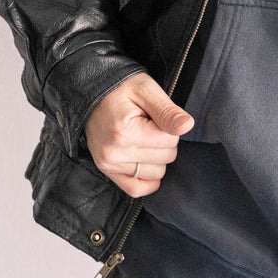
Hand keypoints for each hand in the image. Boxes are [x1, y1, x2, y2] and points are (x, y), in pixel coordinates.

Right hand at [84, 72, 193, 197]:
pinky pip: (137, 189)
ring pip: (157, 173)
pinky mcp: (107, 171)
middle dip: (165, 141)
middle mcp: (114, 153)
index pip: (171, 140)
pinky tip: (147, 161)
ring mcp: (109, 165)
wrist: (91, 94)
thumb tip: (187, 126)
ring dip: (158, 157)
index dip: (171, 126)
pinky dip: (148, 179)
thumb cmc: (121, 88)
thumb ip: (167, 110)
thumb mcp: (146, 89)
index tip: (157, 115)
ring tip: (144, 137)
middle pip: (166, 158)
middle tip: (150, 124)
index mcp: (125, 131)